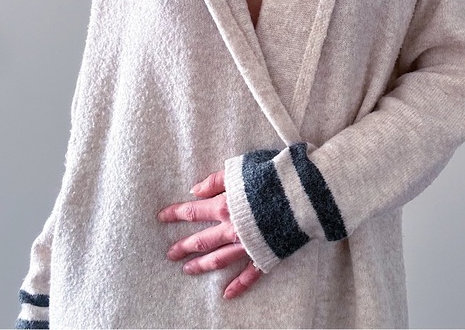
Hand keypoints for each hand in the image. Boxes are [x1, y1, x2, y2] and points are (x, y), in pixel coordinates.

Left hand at [157, 170, 262, 298]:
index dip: (176, 214)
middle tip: (170, 254)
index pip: (193, 212)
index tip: (162, 217)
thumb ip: (216, 180)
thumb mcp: (240, 170)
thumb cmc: (271, 176)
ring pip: (219, 259)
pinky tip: (226, 294)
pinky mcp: (265, 255)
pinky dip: (238, 285)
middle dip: (183, 247)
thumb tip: (195, 190)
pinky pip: (250, 275)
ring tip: (187, 270)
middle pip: (201, 240)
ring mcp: (248, 245)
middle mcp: (232, 229)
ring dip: (201, 266)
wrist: (302, 194)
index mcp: (224, 206)